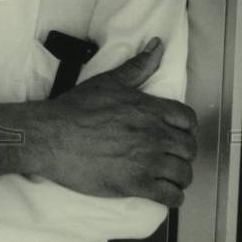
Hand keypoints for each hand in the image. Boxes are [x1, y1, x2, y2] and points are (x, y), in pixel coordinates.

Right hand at [37, 38, 197, 205]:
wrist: (52, 136)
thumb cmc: (76, 109)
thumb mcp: (109, 81)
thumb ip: (138, 66)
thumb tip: (157, 46)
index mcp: (150, 109)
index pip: (189, 120)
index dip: (187, 128)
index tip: (179, 133)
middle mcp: (154, 135)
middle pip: (190, 148)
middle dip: (183, 153)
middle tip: (171, 155)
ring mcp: (146, 161)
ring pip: (184, 174)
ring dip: (179, 176)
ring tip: (168, 176)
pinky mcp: (136, 185)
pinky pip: (170, 196)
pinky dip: (171, 196)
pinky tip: (162, 192)